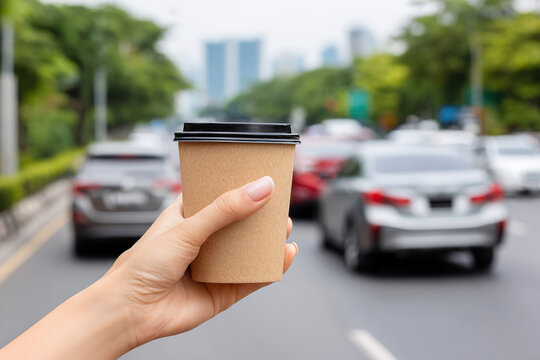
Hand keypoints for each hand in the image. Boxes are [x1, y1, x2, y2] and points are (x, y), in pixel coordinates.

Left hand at [101, 176, 296, 348]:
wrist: (130, 311)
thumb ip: (224, 210)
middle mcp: (203, 240)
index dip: (239, 185)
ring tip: (283, 228)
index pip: (218, 194)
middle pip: (238, 222)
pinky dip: (269, 269)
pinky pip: (252, 278)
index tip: (260, 175)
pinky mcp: (222, 290)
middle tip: (278, 204)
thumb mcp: (186, 228)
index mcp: (188, 216)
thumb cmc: (141, 267)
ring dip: (267, 241)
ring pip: (248, 251)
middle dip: (259, 214)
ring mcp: (214, 266)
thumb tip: (258, 189)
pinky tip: (282, 257)